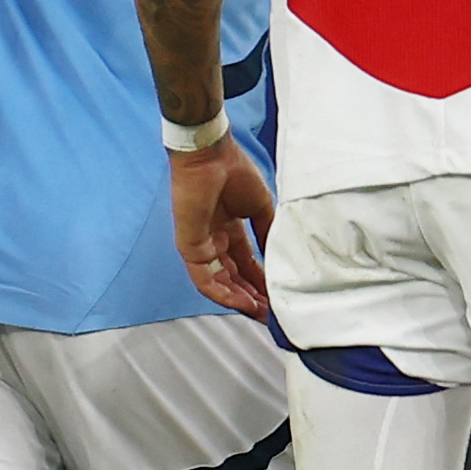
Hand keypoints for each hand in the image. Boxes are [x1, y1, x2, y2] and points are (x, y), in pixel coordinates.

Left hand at [172, 138, 273, 318]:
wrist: (211, 155)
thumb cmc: (234, 172)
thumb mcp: (260, 208)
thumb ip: (267, 233)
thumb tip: (281, 259)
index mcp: (229, 229)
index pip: (246, 264)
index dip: (262, 282)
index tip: (278, 298)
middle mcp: (214, 239)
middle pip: (233, 277)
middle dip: (252, 297)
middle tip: (272, 314)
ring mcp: (200, 243)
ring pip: (219, 282)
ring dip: (239, 300)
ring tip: (260, 314)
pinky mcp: (189, 245)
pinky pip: (203, 277)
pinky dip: (222, 293)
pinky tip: (242, 303)